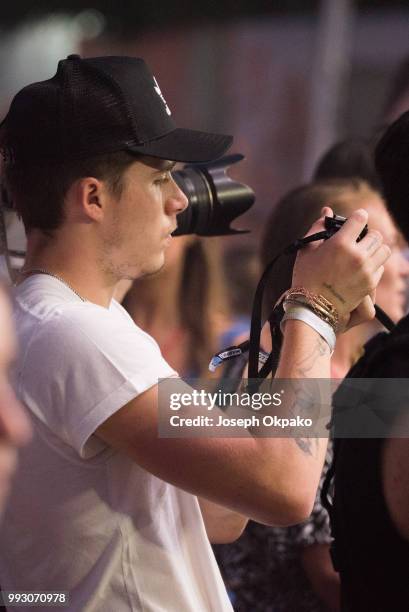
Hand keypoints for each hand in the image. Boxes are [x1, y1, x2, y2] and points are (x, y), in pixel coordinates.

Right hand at [292, 207, 389, 330]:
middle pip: (376, 235)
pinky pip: (381, 267)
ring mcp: (366, 270)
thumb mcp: (307, 250)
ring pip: (384, 250)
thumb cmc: (305, 278)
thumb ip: (318, 227)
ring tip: (363, 253)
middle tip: (358, 240)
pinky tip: (362, 267)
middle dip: (367, 235)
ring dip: (375, 249)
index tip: (356, 219)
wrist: (313, 308)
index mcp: (340, 243)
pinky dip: (375, 265)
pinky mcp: (370, 283)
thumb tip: (327, 211)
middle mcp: (357, 255)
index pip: (360, 218)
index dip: (358, 216)